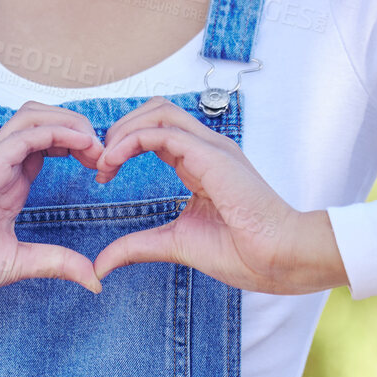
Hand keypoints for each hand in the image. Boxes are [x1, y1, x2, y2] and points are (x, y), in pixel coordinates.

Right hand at [0, 102, 106, 304]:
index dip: (80, 147)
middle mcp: (3, 167)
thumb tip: (93, 278)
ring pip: (36, 116)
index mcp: (9, 186)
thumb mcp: (18, 265)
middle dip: (81, 128)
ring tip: (97, 148)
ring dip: (72, 123)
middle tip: (106, 156)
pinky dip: (60, 131)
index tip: (104, 170)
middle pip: (45, 120)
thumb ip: (55, 264)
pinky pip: (27, 133)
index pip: (49, 144)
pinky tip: (82, 147)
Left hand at [91, 97, 348, 294]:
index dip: (123, 144)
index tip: (102, 174)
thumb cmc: (241, 252)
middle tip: (99, 162)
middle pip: (155, 110)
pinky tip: (114, 162)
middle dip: (120, 128)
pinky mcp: (211, 155)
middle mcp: (206, 148)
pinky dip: (131, 141)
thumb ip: (136, 247)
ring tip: (104, 160)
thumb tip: (100, 265)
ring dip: (123, 130)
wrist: (277, 259)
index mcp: (200, 163)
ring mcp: (211, 147)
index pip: (156, 131)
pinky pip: (162, 132)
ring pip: (158, 111)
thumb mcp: (173, 244)